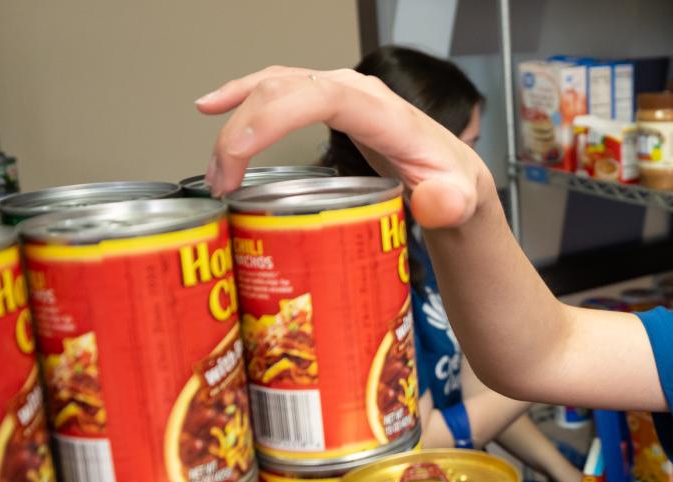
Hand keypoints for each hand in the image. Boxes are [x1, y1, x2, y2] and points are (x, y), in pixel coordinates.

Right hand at [194, 66, 489, 227]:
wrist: (453, 177)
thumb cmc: (453, 188)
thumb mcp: (460, 202)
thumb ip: (451, 204)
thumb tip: (435, 204)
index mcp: (385, 115)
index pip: (321, 98)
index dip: (273, 117)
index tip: (238, 153)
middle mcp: (359, 93)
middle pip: (286, 91)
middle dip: (241, 132)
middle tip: (221, 182)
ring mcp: (341, 92)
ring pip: (275, 85)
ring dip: (235, 118)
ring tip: (214, 165)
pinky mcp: (328, 100)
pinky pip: (278, 88)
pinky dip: (242, 95)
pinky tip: (212, 107)